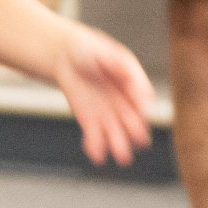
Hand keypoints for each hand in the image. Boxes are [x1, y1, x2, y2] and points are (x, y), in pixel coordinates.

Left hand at [52, 21, 156, 166]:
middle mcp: (122, 101)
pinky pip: (94, 134)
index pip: (140, 98)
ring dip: (118, 144)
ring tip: (121, 157)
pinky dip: (95, 145)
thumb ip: (120, 65)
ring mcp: (107, 112)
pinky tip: (95, 155)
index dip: (141, 106)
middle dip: (135, 132)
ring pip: (114, 131)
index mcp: (131, 83)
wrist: (66, 56)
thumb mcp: (106, 53)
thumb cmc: (89, 50)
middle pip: (131, 119)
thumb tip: (135, 79)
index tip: (142, 111)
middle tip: (140, 142)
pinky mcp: (89, 119)